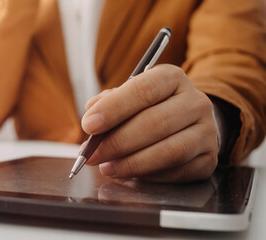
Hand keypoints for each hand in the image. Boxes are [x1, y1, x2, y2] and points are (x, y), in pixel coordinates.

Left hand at [82, 64, 217, 182]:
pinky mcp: (209, 159)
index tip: (89, 125)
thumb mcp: (127, 97)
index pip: (143, 90)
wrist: (186, 124)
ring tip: (107, 168)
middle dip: (118, 142)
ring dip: (133, 163)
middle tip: (92, 155)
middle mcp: (195, 101)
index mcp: (172, 78)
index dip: (114, 108)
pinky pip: (179, 171)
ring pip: (170, 151)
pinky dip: (150, 176)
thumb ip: (107, 103)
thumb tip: (91, 113)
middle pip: (156, 123)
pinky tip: (130, 175)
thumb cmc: (147, 109)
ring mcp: (207, 131)